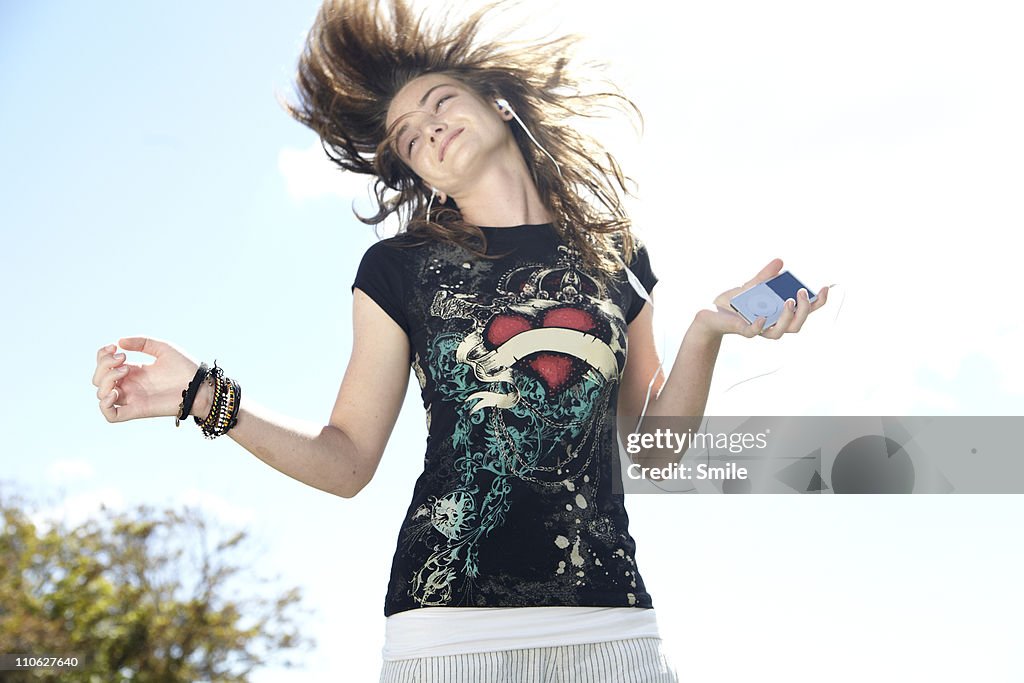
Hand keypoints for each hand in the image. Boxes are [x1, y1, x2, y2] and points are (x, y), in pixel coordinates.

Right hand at [93, 337, 201, 422]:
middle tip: (124, 358)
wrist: (200, 386)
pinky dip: (105, 405)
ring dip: (106, 379)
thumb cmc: (186, 368)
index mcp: (134, 371)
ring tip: (126, 370)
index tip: (115, 347)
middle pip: (99, 379)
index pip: (105, 366)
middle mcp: (130, 385)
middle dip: (104, 365)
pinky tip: (115, 391)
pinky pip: (111, 415)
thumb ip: (142, 342)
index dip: (102, 356)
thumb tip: (119, 342)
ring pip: (101, 394)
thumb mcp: (163, 348)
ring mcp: (132, 398)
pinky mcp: (137, 410)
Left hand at [693, 258, 828, 339]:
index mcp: (780, 314)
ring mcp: (760, 329)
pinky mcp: (743, 329)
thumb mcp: (753, 285)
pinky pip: (754, 332)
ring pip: (780, 332)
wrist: (712, 310)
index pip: (805, 312)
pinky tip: (763, 317)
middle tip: (801, 292)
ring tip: (789, 301)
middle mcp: (773, 324)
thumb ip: (766, 275)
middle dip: (805, 310)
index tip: (825, 288)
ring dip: (788, 317)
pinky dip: (759, 326)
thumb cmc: (735, 301)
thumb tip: (780, 261)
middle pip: (797, 325)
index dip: (818, 303)